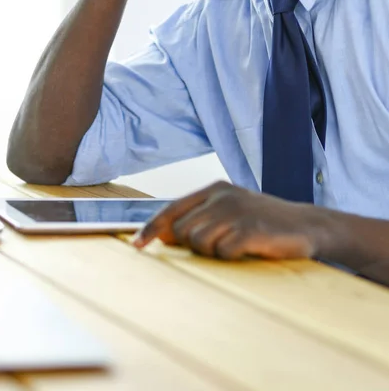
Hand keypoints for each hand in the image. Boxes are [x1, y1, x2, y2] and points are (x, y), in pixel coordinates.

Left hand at [133, 181, 323, 260]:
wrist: (308, 225)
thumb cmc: (261, 222)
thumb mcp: (228, 212)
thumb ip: (197, 218)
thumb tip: (161, 235)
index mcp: (214, 189)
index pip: (172, 209)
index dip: (151, 228)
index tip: (137, 245)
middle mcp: (222, 197)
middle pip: (182, 230)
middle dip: (194, 245)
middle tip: (219, 245)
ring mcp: (236, 211)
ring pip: (199, 242)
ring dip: (214, 251)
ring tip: (235, 246)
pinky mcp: (250, 229)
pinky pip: (223, 252)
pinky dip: (231, 256)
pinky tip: (247, 249)